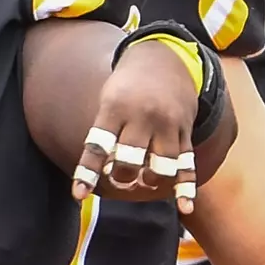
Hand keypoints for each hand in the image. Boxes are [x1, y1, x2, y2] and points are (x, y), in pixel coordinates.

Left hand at [72, 38, 199, 212]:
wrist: (165, 58)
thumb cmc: (128, 87)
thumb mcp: (109, 99)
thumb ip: (105, 134)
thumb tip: (104, 174)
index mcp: (116, 107)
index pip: (99, 145)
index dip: (88, 171)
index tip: (79, 195)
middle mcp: (143, 116)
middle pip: (131, 159)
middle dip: (123, 175)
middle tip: (119, 175)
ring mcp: (167, 124)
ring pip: (160, 166)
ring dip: (149, 180)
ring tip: (143, 179)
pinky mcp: (185, 130)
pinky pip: (186, 163)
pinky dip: (185, 187)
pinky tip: (184, 206)